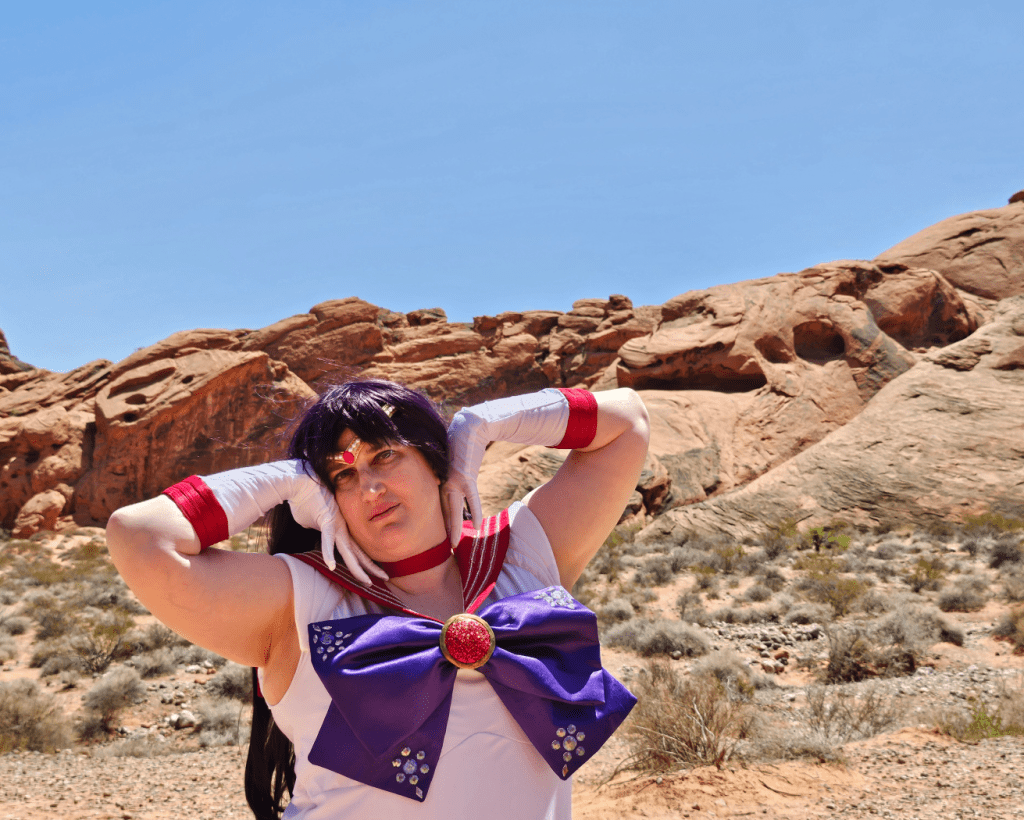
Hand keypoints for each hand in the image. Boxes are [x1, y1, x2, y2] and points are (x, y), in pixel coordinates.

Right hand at [288, 474, 386, 585]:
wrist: (300, 481)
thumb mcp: (315, 520)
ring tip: (366, 581)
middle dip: (371, 568)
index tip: (375, 573)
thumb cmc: (306, 499)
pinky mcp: (326, 520)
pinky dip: (328, 553)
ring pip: (348, 551)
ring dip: (357, 568)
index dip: (366, 563)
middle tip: (385, 579)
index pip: (357, 550)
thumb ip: (320, 529)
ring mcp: (335, 525)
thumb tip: (319, 533)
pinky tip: (332, 566)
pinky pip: (327, 540)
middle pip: (358, 553)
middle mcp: (342, 529)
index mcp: (341, 529)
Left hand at [443, 409, 486, 545]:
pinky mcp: (465, 476)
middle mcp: (444, 483)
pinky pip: (471, 498)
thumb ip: (451, 474)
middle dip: (444, 530)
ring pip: (454, 508)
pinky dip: (475, 511)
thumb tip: (449, 483)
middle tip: (446, 549)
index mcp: (440, 482)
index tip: (439, 538)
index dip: (440, 522)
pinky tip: (478, 526)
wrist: (469, 427)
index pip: (439, 507)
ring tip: (454, 543)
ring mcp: (454, 480)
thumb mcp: (452, 462)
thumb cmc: (460, 443)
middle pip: (443, 511)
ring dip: (455, 526)